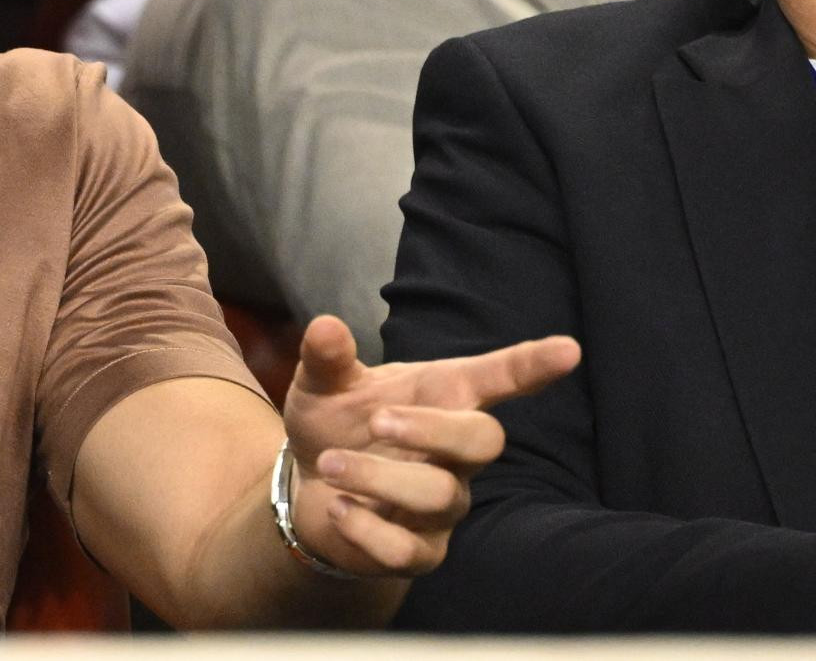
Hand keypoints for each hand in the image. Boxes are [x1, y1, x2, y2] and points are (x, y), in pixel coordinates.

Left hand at [279, 316, 579, 577]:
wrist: (310, 489)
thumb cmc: (335, 425)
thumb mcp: (322, 386)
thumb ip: (327, 359)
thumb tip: (324, 328)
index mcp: (441, 399)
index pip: (497, 380)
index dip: (531, 367)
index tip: (568, 350)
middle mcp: (454, 455)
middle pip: (484, 440)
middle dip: (434, 429)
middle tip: (376, 419)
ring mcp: (444, 505)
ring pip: (439, 495)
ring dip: (377, 477)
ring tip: (328, 463)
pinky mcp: (420, 551)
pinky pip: (406, 550)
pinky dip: (365, 528)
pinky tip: (337, 508)